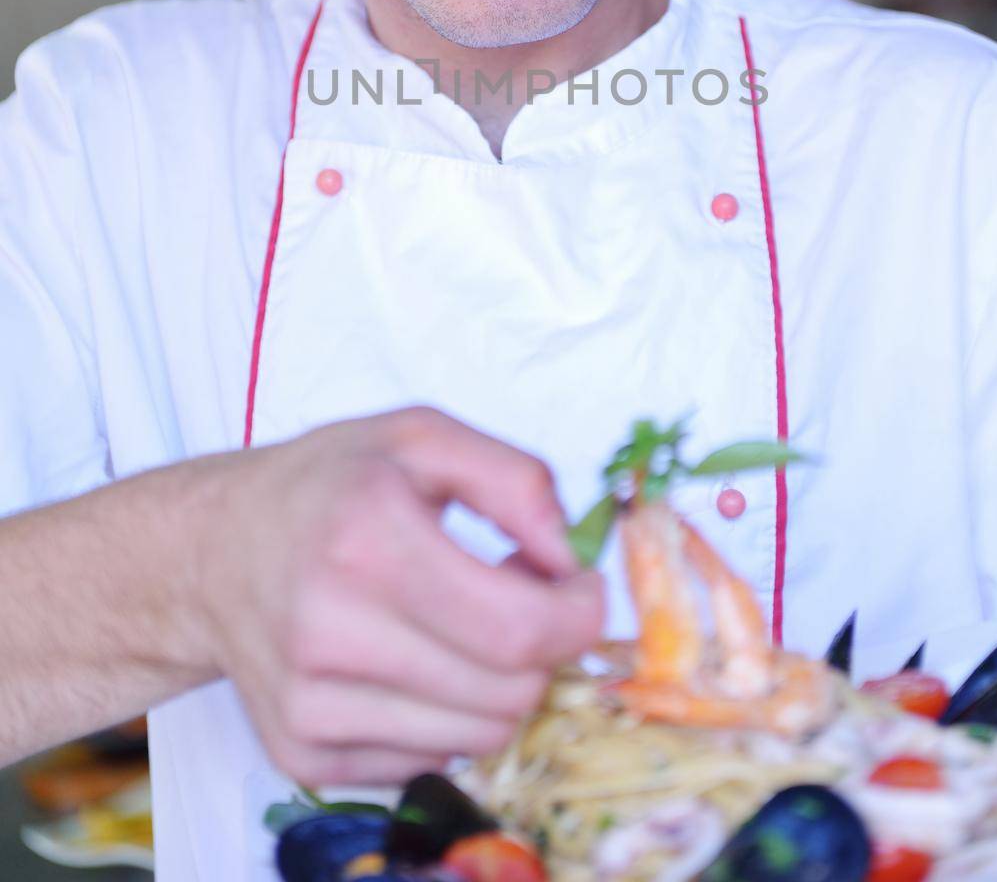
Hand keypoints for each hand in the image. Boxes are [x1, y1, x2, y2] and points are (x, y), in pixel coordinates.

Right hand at [194, 407, 603, 785]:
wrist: (210, 550)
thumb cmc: (329, 485)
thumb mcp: (422, 437)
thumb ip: (516, 481)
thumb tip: (569, 561)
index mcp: (367, 539)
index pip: (518, 629)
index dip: (578, 617)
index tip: (582, 593)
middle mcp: (329, 630)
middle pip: (509, 692)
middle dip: (541, 650)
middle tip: (516, 600)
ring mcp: (310, 705)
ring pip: (479, 737)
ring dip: (497, 686)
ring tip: (463, 628)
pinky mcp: (301, 757)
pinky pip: (429, 762)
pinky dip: (444, 718)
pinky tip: (413, 662)